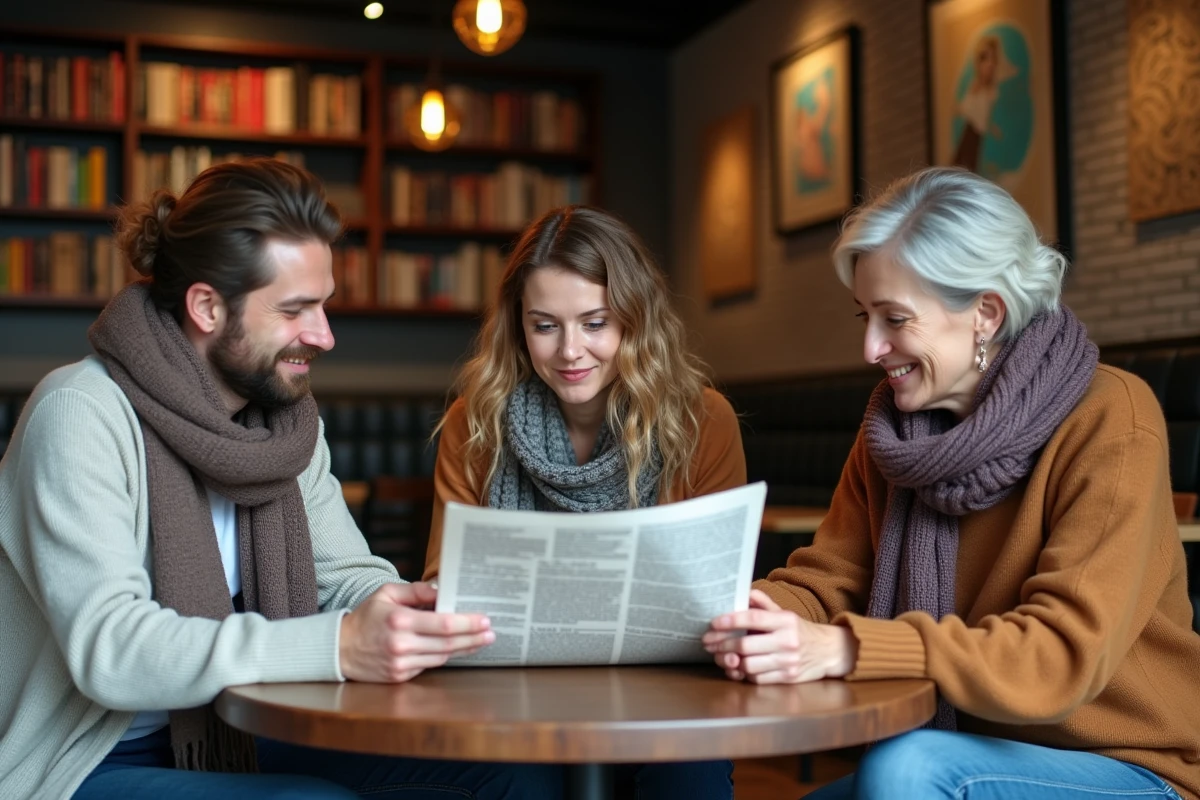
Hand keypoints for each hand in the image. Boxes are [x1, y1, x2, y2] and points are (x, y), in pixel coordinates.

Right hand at [339, 582, 493, 682]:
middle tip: (491, 633)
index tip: (484, 619)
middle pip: (448, 643)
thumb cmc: (366, 617)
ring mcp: (401, 663)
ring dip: (465, 649)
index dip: (468, 623)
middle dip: (474, 638)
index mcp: (400, 620)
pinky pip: (430, 665)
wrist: (339, 649)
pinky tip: (458, 649)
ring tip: (481, 641)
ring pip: (442, 657)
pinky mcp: (400, 676)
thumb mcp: (386, 594)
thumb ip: (415, 591)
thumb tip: (441, 592)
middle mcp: (402, 644)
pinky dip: (446, 656)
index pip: (444, 624)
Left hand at [702, 589, 857, 683]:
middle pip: (746, 645)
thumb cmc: (800, 631)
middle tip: (708, 643)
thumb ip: (764, 604)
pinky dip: (743, 675)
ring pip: (749, 665)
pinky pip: (758, 679)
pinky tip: (735, 668)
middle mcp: (787, 641)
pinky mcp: (788, 679)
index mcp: (786, 621)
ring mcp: (788, 662)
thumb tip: (745, 592)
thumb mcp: (785, 613)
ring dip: (729, 661)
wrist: (829, 651)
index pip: (754, 618)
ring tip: (718, 656)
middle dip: (722, 644)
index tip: (713, 623)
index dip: (731, 620)